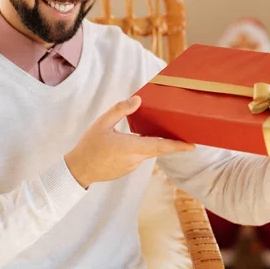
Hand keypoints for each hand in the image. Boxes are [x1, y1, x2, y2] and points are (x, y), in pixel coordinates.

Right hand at [64, 95, 194, 187]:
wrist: (78, 170)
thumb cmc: (89, 145)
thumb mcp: (102, 123)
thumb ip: (120, 110)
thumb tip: (137, 99)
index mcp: (131, 147)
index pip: (160, 147)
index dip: (177, 146)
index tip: (192, 146)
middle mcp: (135, 159)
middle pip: (157, 149)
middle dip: (169, 143)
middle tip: (182, 135)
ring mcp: (131, 166)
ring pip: (146, 152)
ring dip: (149, 143)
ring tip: (149, 130)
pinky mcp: (126, 170)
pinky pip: (138, 157)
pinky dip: (139, 149)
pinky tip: (130, 141)